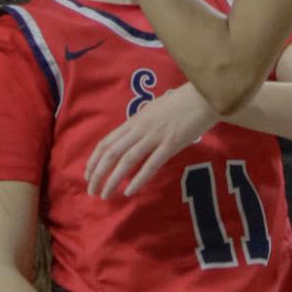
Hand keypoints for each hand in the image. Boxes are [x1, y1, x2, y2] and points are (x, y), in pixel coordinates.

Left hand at [87, 84, 218, 199]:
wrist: (203, 96)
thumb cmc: (179, 103)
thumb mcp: (153, 110)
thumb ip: (140, 126)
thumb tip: (128, 141)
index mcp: (134, 120)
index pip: (107, 142)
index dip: (94, 160)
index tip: (88, 175)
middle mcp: (140, 128)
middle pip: (112, 153)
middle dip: (98, 174)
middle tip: (92, 191)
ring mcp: (155, 136)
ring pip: (127, 160)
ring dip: (113, 179)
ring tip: (106, 195)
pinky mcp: (171, 144)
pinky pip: (151, 164)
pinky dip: (138, 179)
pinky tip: (129, 191)